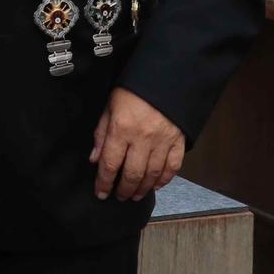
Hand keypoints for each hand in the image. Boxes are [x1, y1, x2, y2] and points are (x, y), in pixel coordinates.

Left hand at [90, 87, 183, 201]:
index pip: (109, 164)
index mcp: (121, 129)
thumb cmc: (132, 91)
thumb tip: (94, 159)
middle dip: (123, 190)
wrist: (165, 76)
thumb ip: (102, 133)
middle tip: (119, 197)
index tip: (100, 193)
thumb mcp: (109, 107)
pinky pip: (173, 166)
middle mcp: (142, 138)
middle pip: (131, 174)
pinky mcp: (178, 140)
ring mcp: (162, 141)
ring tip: (135, 195)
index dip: (103, 182)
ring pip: (152, 174)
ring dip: (143, 188)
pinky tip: (157, 185)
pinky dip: (165, 179)